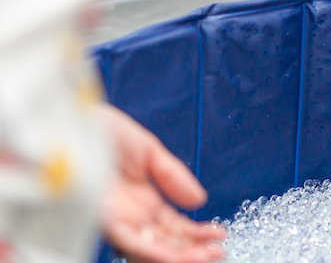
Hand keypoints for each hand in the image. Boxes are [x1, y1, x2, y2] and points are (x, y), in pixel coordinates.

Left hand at [101, 105, 224, 262]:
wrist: (71, 121)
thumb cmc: (100, 133)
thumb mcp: (148, 151)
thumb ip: (173, 176)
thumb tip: (199, 199)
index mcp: (142, 201)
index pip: (173, 227)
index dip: (197, 234)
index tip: (220, 235)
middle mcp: (129, 216)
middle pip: (164, 243)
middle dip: (193, 251)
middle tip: (217, 253)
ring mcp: (115, 219)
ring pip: (148, 248)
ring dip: (179, 255)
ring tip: (206, 256)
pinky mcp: (101, 217)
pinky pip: (129, 240)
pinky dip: (153, 249)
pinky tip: (173, 254)